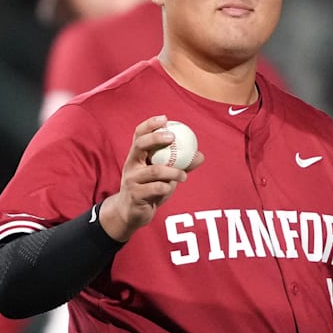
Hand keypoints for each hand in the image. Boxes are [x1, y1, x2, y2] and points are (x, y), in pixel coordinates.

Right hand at [100, 115, 204, 240]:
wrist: (131, 213)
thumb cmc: (149, 189)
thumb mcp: (165, 175)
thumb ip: (181, 165)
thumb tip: (201, 155)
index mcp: (136, 156)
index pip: (139, 135)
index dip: (150, 124)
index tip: (165, 118)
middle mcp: (131, 165)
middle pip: (140, 145)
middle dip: (155, 138)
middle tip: (172, 137)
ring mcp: (131, 180)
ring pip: (154, 170)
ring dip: (173, 171)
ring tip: (184, 175)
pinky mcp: (135, 195)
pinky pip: (155, 188)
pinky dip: (166, 187)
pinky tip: (171, 188)